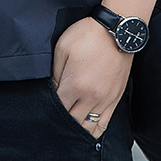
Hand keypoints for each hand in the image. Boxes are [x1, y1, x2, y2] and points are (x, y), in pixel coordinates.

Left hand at [51, 17, 132, 138]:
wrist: (116, 30)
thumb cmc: (88, 35)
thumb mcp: (62, 48)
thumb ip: (55, 73)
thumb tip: (52, 90)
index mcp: (75, 85)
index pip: (58, 108)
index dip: (49, 109)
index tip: (45, 107)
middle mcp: (91, 97)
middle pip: (72, 121)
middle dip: (62, 121)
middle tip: (54, 119)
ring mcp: (105, 100)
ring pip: (89, 127)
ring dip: (77, 129)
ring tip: (69, 128)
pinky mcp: (116, 98)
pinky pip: (105, 124)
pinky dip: (95, 130)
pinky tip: (87, 130)